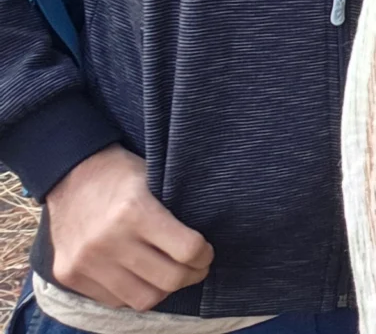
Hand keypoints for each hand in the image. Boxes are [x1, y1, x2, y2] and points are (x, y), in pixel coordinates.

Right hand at [44, 146, 212, 309]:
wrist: (69, 176)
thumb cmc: (121, 177)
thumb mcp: (155, 179)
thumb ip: (177, 211)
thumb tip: (206, 243)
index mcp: (134, 211)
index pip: (188, 250)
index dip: (204, 254)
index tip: (205, 252)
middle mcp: (108, 240)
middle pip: (169, 279)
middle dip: (192, 275)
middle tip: (196, 268)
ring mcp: (85, 261)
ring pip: (143, 298)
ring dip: (164, 290)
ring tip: (170, 275)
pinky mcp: (69, 275)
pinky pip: (115, 300)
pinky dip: (133, 292)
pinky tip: (141, 277)